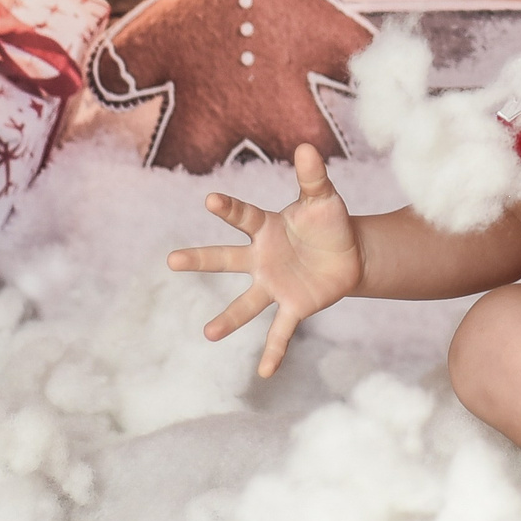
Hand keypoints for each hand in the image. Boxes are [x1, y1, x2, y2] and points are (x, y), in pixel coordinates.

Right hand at [167, 143, 362, 376]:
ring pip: (247, 303)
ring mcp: (275, 285)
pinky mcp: (294, 306)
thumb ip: (313, 176)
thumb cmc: (328, 222)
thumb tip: (308, 147)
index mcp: (267, 228)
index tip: (210, 200)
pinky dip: (273, 351)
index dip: (229, 208)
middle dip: (201, 260)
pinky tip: (265, 373)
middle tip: (172, 260)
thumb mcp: (324, 198)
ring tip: (208, 334)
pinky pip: (280, 331)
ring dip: (229, 320)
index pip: (244, 216)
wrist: (349, 254)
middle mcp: (262, 259)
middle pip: (227, 260)